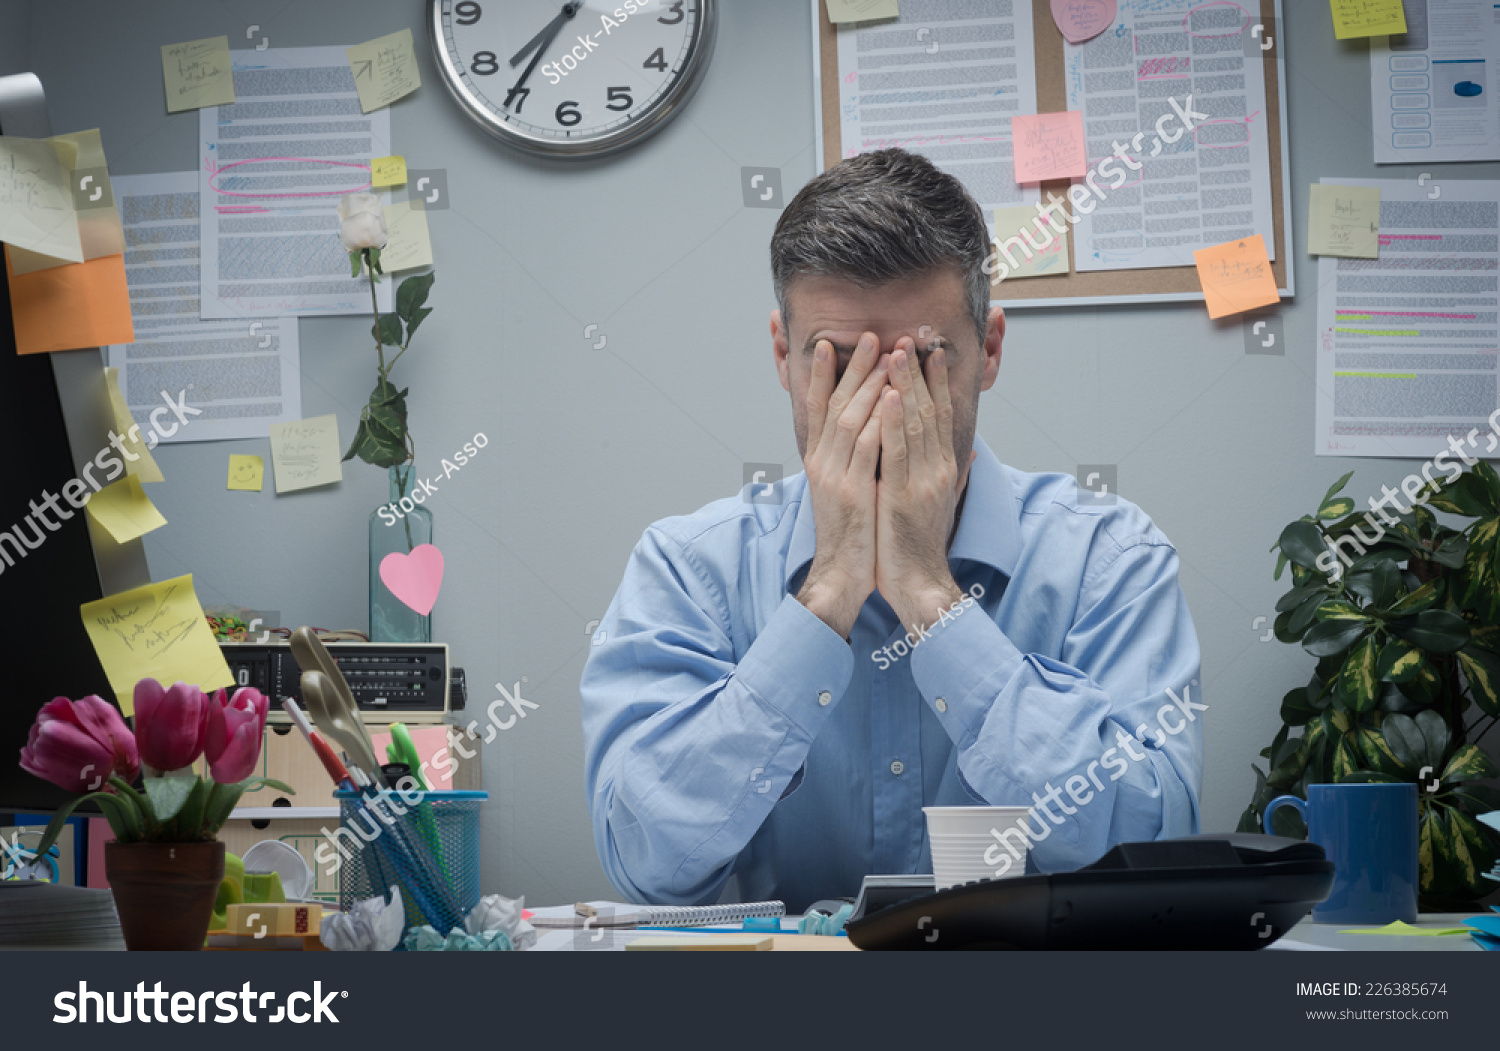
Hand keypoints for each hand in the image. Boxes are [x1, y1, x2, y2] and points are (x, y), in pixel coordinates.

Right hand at [796, 332, 888, 638]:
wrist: (842, 574)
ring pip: (850, 419)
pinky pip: (866, 447)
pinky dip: (878, 419)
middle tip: (869, 337)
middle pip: (834, 405)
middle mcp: (821, 463)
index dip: (822, 376)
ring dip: (869, 385)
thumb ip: (854, 461)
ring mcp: (834, 477)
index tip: (829, 345)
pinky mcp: (851, 492)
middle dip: (852, 369)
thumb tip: (869, 436)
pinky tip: (890, 396)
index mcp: (819, 462)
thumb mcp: (847, 491)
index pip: (817, 409)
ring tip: (886, 356)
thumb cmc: (853, 534)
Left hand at [875, 339, 974, 632]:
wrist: (919, 583)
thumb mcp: (941, 504)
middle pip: (930, 411)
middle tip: (911, 337)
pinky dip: (891, 420)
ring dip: (905, 384)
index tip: (930, 352)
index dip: (936, 382)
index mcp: (944, 469)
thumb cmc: (920, 547)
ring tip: (898, 352)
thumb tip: (970, 454)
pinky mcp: (904, 495)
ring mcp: (923, 480)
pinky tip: (886, 394)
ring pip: (914, 423)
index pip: (941, 416)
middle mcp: (938, 469)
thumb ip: (956, 476)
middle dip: (920, 372)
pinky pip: (896, 450)